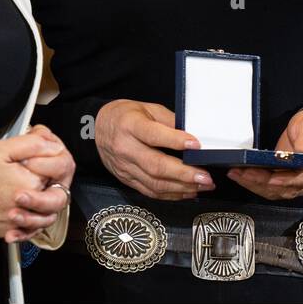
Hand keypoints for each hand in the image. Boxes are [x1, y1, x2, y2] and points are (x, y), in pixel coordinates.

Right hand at [0, 132, 67, 241]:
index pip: (56, 172)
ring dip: (42, 206)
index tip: (40, 157)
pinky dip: (26, 224)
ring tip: (31, 194)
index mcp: (31, 183)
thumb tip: (53, 147)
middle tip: (38, 174)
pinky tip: (20, 213)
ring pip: (43, 218)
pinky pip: (25, 231)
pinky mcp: (4, 230)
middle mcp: (27, 206)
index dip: (50, 160)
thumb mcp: (3, 148)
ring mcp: (16, 221)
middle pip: (55, 198)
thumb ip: (33, 145)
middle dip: (52, 185)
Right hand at [94, 100, 214, 199]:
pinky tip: (187, 192)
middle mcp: (126, 148)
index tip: (196, 145)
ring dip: (182, 188)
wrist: (97, 128)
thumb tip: (194, 136)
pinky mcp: (127, 179)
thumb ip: (169, 121)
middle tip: (206, 176)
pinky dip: (171, 195)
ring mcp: (125, 167)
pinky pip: (150, 191)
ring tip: (202, 185)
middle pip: (155, 166)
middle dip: (184, 174)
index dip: (175, 141)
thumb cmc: (125, 116)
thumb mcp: (147, 108)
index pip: (153, 135)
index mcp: (130, 125)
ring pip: (154, 183)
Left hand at [227, 109, 302, 200]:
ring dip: (256, 185)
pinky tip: (243, 177)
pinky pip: (272, 189)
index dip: (287, 180)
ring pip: (278, 191)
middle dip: (263, 182)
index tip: (271, 179)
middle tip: (243, 173)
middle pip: (288, 187)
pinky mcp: (289, 183)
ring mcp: (302, 183)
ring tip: (238, 174)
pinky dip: (256, 184)